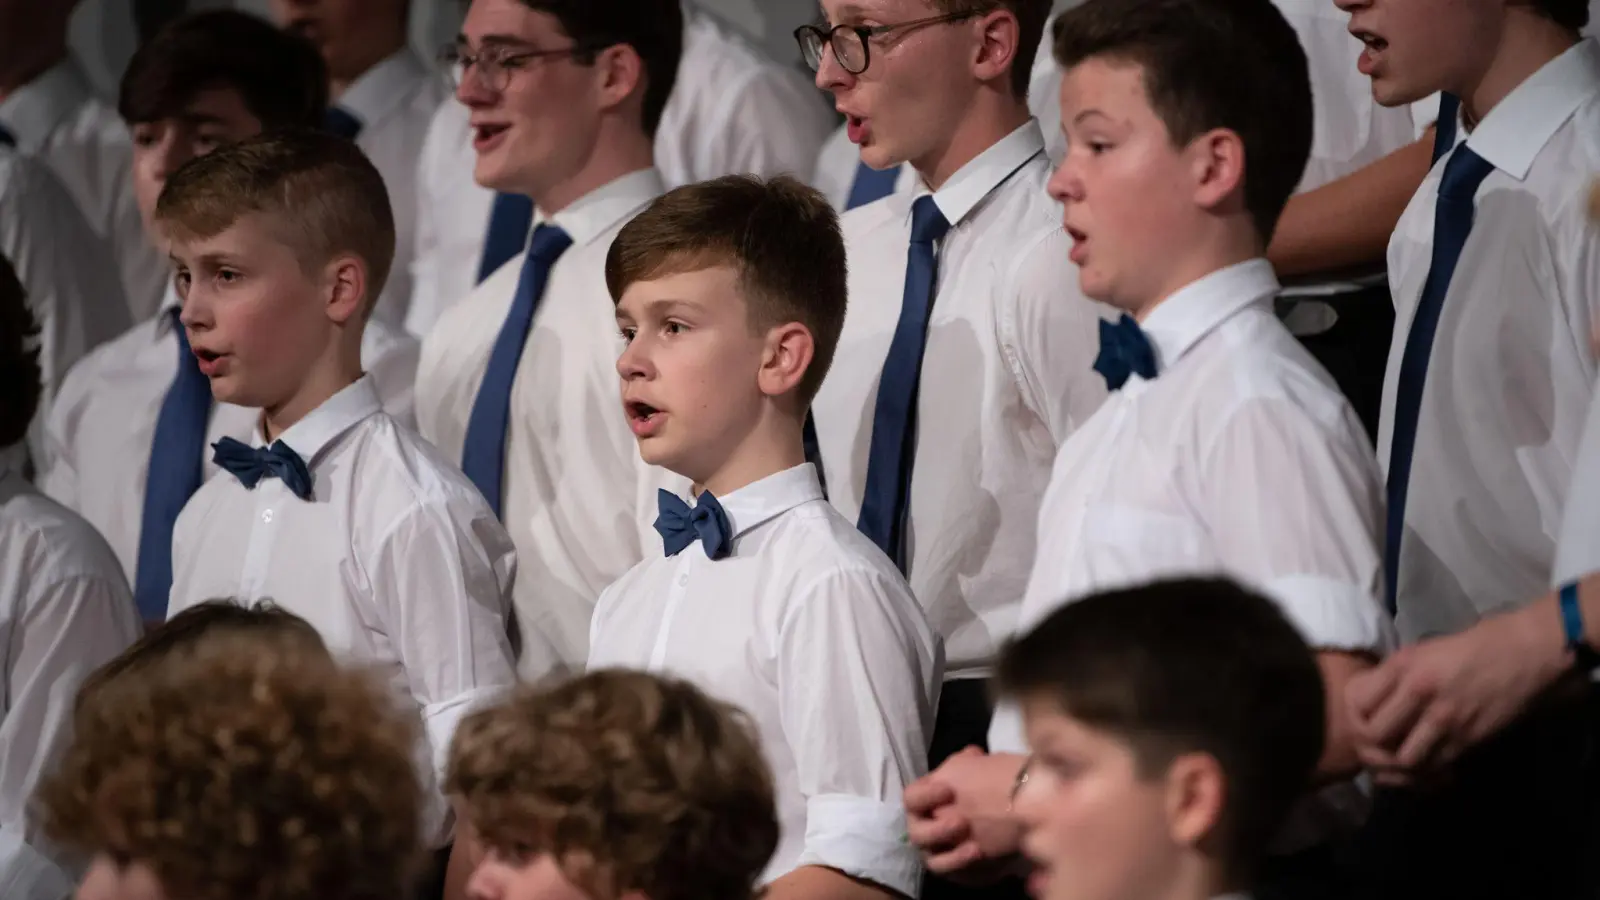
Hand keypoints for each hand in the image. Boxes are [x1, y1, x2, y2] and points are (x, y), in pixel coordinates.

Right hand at [904, 747, 1024, 880]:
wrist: (1030, 810)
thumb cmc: (997, 785)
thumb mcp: (980, 766)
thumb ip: (964, 762)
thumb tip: (970, 755)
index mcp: (929, 800)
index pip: (911, 798)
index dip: (925, 796)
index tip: (948, 790)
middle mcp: (930, 827)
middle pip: (917, 834)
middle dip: (937, 830)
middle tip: (960, 823)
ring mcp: (943, 851)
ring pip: (933, 860)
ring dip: (950, 854)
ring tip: (974, 847)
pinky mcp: (959, 871)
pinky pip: (954, 874)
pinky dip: (964, 866)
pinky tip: (979, 855)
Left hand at [1346, 604, 1567, 783]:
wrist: (1526, 653)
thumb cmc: (1475, 645)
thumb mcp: (1424, 650)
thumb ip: (1396, 675)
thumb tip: (1371, 699)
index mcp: (1404, 665)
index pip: (1358, 703)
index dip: (1354, 716)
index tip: (1362, 721)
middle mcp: (1419, 692)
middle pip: (1374, 735)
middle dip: (1370, 746)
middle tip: (1375, 749)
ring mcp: (1445, 719)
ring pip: (1403, 759)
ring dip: (1396, 766)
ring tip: (1397, 764)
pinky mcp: (1469, 739)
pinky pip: (1436, 767)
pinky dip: (1425, 774)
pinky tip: (1424, 770)